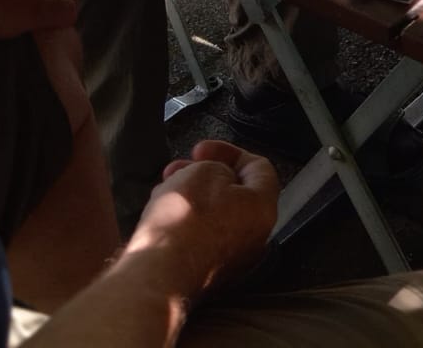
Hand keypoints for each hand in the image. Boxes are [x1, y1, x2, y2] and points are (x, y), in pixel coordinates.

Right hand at [126, 140, 279, 301]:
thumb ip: (217, 166)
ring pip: (213, 214)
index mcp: (263, 209)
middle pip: (234, 192)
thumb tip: (216, 178)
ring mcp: (230, 259)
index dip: (228, 151)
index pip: (259, 168)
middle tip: (180, 167)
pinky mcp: (206, 273)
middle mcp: (254, 237)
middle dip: (204, 173)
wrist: (159, 273)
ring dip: (190, 195)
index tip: (201, 149)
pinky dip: (184, 220)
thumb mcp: (204, 170)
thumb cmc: (186, 219)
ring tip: (165, 188)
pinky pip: (200, 237)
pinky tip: (160, 214)